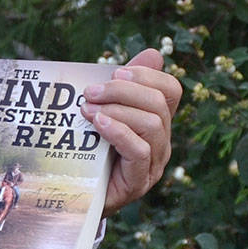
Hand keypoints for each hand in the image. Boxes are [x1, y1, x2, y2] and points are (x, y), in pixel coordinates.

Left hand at [80, 49, 184, 215]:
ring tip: (87, 109)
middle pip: (158, 104)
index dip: (148, 76)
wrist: (76, 195)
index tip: (116, 73)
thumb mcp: (104, 112)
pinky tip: (98, 124)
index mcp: (157, 121)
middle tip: (90, 91)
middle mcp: (162, 142)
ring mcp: (154, 164)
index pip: (171, 90)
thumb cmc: (90, 150)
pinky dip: (118, 132)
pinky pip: (139, 150)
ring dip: (117, 110)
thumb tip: (154, 53)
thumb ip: (123, 86)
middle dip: (123, 91)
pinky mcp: (139, 182)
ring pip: (152, 125)